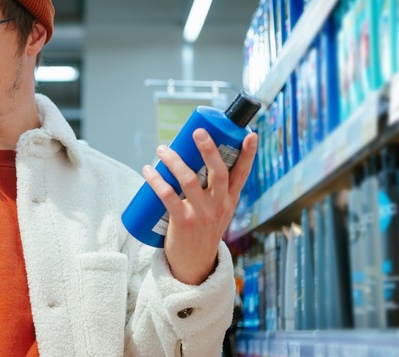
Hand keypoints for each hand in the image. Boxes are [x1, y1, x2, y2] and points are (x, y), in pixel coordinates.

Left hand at [142, 129, 256, 284]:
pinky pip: (168, 196)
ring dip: (174, 161)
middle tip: (198, 132)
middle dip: (209, 149)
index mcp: (230, 201)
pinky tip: (148, 171)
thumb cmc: (202, 232)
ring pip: (189, 180)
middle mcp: (219, 206)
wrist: (195, 266)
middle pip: (218, 172)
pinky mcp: (183, 222)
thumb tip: (194, 160)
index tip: (250, 135)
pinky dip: (157, 180)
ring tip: (162, 149)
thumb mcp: (217, 213)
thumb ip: (213, 191)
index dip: (248, 154)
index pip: (242, 174)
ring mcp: (202, 214)